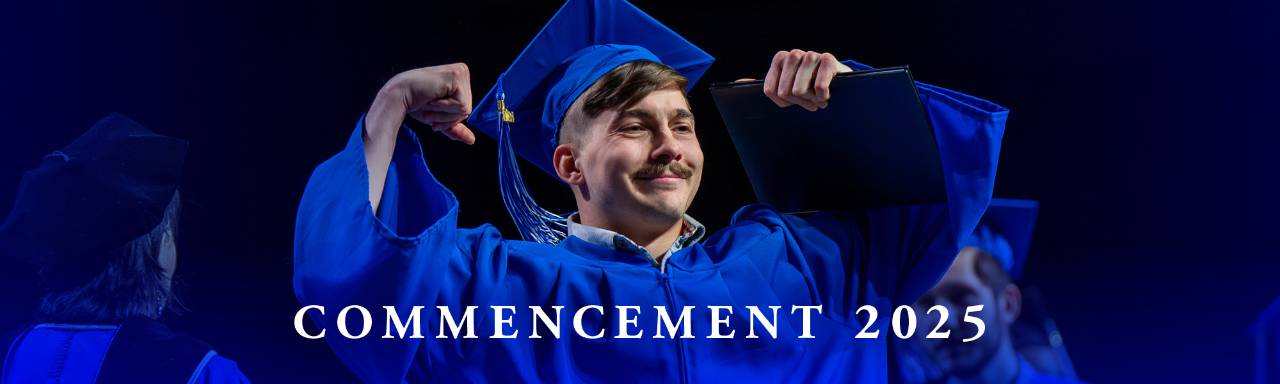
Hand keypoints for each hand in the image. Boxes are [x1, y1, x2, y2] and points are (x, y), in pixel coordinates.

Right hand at [363, 63, 474, 211]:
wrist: (398, 96)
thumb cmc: (415, 103)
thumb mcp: (438, 117)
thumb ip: (454, 127)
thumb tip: (472, 141)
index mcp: (460, 78)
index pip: (466, 108)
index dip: (449, 117)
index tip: (432, 110)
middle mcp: (463, 71)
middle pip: (467, 109)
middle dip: (447, 117)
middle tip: (429, 106)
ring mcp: (461, 72)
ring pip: (465, 109)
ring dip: (444, 113)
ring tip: (429, 102)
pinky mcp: (457, 77)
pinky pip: (461, 106)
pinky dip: (444, 108)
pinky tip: (431, 98)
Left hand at [761, 50, 852, 111]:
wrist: (839, 83)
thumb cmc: (809, 87)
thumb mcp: (785, 87)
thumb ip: (764, 84)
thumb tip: (738, 82)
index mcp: (780, 58)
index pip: (770, 91)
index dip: (783, 103)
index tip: (793, 100)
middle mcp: (794, 54)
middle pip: (785, 92)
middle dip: (798, 102)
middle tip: (809, 99)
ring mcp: (811, 55)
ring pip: (800, 91)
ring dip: (811, 100)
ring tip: (818, 97)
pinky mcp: (829, 60)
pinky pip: (819, 88)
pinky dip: (824, 97)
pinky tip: (828, 93)